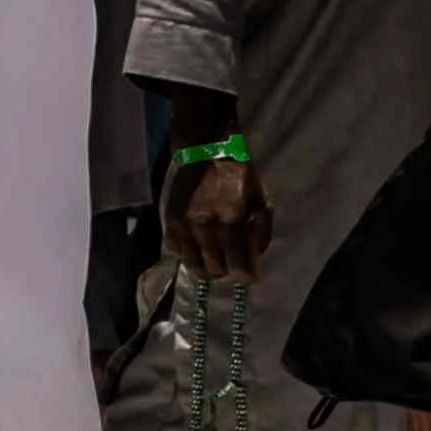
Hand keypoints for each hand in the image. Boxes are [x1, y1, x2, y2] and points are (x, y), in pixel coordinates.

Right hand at [166, 151, 272, 284]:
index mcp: (231, 221)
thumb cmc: (239, 175)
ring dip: (205, 268)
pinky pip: (176, 249)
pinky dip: (187, 255)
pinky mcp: (170, 220)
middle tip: (232, 267)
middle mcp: (205, 227)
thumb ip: (260, 231)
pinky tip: (196, 251)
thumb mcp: (260, 200)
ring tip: (214, 265)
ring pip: (192, 263)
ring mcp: (184, 225)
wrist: (206, 152)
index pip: (237, 263)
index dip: (245, 276)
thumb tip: (254, 256)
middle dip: (226, 272)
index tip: (250, 278)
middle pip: (213, 268)